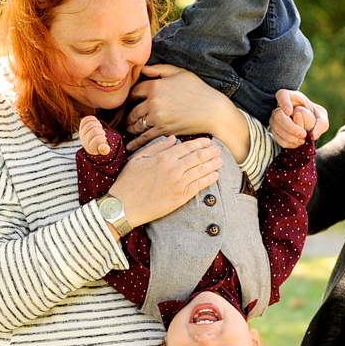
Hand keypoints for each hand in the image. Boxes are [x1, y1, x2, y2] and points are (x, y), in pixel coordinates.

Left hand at [78, 115, 112, 156]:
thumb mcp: (104, 150)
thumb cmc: (101, 146)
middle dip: (101, 131)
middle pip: (95, 130)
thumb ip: (105, 150)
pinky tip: (95, 124)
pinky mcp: (81, 126)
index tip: (103, 139)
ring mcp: (82, 133)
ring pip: (91, 123)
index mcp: (91, 148)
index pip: (97, 140)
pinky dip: (93, 120)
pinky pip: (87, 119)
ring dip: (98, 125)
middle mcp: (84, 141)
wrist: (93, 142)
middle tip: (101, 135)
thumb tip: (103, 146)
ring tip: (99, 129)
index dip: (102, 138)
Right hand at [108, 133, 222, 226]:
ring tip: (220, 160)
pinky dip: (208, 179)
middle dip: (210, 152)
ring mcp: (179, 184)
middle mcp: (174, 169)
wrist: (124, 206)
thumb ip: (157, 147)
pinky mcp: (180, 197)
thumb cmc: (128, 182)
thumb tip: (172, 139)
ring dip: (213, 164)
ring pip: (201, 170)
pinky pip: (199, 186)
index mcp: (163, 157)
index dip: (199, 143)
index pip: (187, 147)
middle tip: (218, 149)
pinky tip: (215, 175)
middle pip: (197, 157)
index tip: (207, 141)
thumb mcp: (138, 158)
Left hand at [126, 63, 249, 161]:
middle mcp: (153, 101)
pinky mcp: (163, 130)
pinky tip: (131, 146)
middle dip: (128, 115)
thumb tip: (143, 69)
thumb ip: (159, 69)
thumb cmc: (198, 90)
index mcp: (156, 86)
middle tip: (126, 119)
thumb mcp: (180, 73)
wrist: (212, 111)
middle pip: (133, 110)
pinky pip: (145, 137)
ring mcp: (157, 117)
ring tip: (129, 130)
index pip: (134, 92)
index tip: (130, 102)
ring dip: (131, 128)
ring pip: (136, 124)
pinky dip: (136, 142)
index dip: (130, 97)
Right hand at [270, 89, 328, 147]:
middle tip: (303, 134)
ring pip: (276, 127)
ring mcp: (275, 118)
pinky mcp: (274, 129)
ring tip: (302, 140)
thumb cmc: (315, 118)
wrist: (310, 126)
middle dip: (290, 126)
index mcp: (293, 98)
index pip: (282, 95)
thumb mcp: (322, 118)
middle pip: (278, 114)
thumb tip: (313, 135)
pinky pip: (276, 137)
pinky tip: (296, 143)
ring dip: (289, 137)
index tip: (289, 112)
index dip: (283, 102)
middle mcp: (281, 107)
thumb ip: (321, 124)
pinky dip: (286, 143)